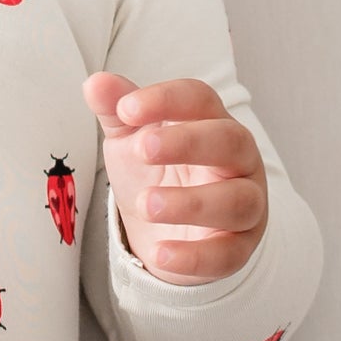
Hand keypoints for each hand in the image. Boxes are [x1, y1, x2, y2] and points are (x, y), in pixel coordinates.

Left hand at [79, 69, 267, 282]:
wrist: (169, 232)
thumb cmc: (158, 174)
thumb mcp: (132, 141)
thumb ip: (118, 112)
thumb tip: (95, 83)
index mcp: (213, 123)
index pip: (201, 99)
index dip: (167, 100)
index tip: (126, 108)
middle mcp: (238, 161)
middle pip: (230, 141)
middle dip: (189, 143)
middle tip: (143, 150)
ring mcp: (245, 205)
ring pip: (237, 201)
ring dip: (192, 203)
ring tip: (148, 205)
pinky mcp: (239, 248)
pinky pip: (226, 254)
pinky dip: (193, 257)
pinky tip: (159, 254)